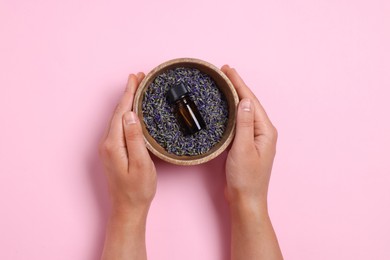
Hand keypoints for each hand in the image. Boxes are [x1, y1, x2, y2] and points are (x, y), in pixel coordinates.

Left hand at [99, 73, 156, 215]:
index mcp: (114, 144)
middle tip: (139, 77)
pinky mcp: (114, 151)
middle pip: (118, 112)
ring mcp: (109, 147)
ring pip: (118, 118)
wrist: (128, 208)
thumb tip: (130, 115)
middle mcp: (108, 143)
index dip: (129, 93)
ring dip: (127, 102)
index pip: (122, 112)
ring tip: (137, 88)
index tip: (135, 77)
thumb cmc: (138, 189)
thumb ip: (135, 139)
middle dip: (128, 93)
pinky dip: (126, 113)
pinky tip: (132, 111)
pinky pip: (119, 126)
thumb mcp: (141, 164)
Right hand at [222, 65, 277, 209]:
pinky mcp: (246, 144)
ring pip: (244, 112)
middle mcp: (263, 132)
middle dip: (237, 86)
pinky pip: (240, 122)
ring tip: (224, 84)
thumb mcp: (243, 149)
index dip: (239, 84)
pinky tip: (225, 108)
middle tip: (224, 72)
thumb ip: (245, 124)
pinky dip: (232, 112)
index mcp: (265, 131)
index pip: (251, 101)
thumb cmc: (246, 178)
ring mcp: (255, 138)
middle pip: (249, 103)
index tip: (228, 70)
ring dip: (234, 97)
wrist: (245, 199)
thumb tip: (246, 100)